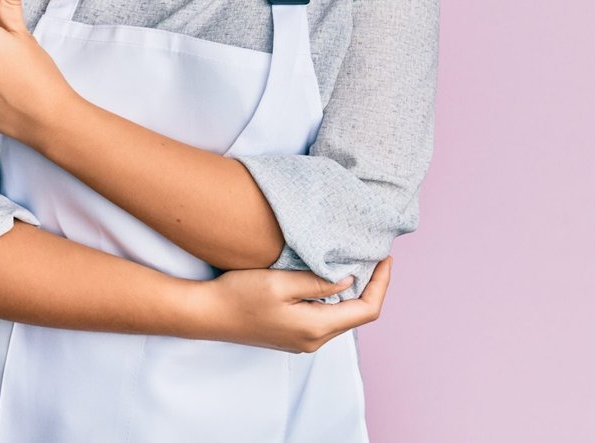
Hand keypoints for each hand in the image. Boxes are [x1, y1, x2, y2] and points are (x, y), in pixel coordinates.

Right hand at [188, 256, 393, 352]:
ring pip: (341, 316)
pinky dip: (335, 298)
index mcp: (316, 328)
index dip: (382, 283)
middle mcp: (314, 340)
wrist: (207, 315)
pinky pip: (325, 317)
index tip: (386, 257)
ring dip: (353, 291)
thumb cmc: (239, 296)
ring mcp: (302, 341)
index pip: (367, 310)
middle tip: (374, 254)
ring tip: (355, 261)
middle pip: (357, 315)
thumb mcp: (280, 282)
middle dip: (371, 285)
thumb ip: (318, 282)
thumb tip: (350, 280)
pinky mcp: (292, 335)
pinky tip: (330, 277)